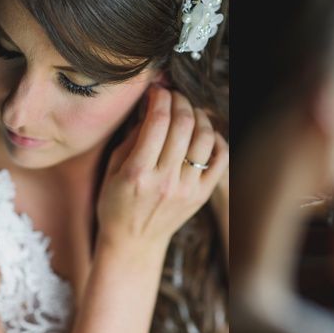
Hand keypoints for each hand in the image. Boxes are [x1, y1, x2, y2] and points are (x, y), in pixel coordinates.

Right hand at [96, 85, 228, 252]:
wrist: (133, 242)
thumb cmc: (116, 204)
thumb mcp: (112, 169)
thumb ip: (132, 137)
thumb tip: (152, 106)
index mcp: (138, 172)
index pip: (157, 121)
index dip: (160, 97)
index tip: (157, 90)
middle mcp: (165, 180)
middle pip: (183, 124)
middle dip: (179, 100)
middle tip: (174, 95)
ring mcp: (187, 189)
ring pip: (204, 138)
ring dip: (198, 116)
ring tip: (189, 111)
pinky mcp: (201, 195)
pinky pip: (221, 159)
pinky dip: (216, 140)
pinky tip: (204, 134)